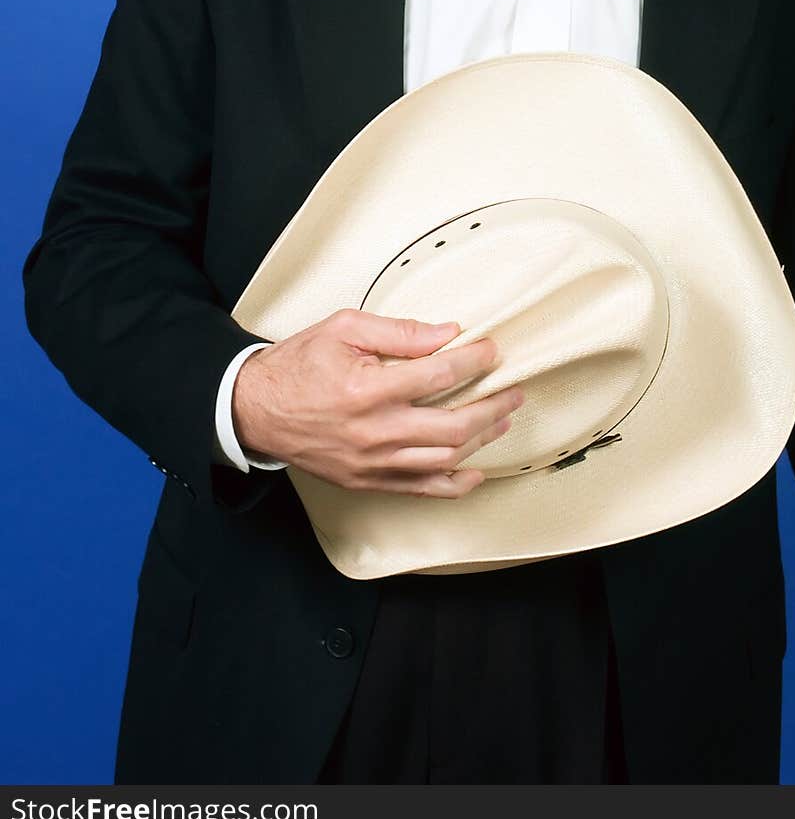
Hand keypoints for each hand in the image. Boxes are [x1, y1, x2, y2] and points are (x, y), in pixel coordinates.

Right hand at [231, 308, 523, 497]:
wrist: (255, 409)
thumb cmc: (298, 364)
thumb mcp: (343, 329)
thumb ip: (398, 332)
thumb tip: (447, 333)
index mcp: (369, 389)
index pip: (439, 375)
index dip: (474, 360)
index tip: (492, 350)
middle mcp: (375, 431)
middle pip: (453, 425)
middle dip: (492, 406)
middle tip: (514, 390)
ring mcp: (372, 462)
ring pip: (443, 459)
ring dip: (480, 440)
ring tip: (502, 419)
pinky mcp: (367, 481)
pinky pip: (420, 489)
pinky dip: (453, 483)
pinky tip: (474, 471)